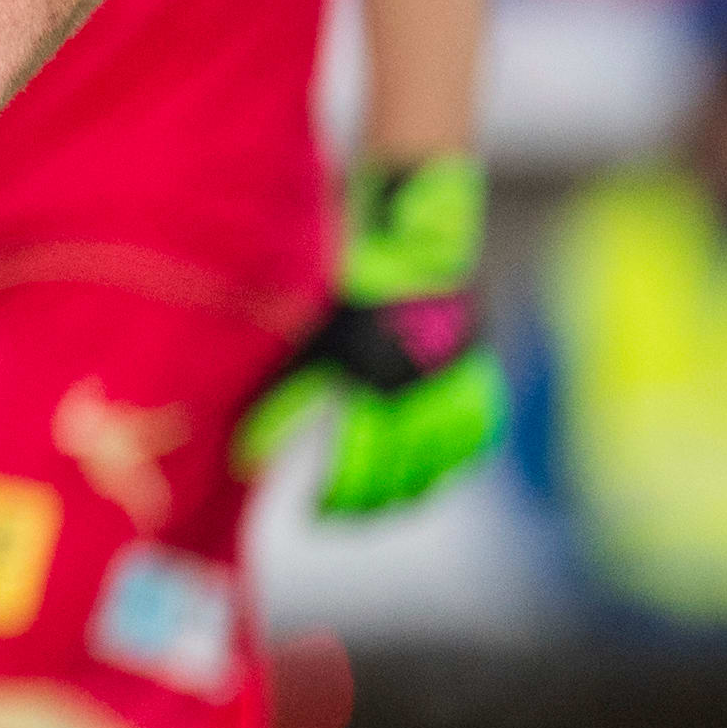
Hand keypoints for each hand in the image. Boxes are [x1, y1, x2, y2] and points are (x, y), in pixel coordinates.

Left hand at [237, 157, 502, 515]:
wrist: (412, 212)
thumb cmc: (346, 266)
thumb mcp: (306, 333)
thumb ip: (283, 397)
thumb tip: (246, 459)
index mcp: (372, 372)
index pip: (358, 462)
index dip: (338, 496)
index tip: (317, 514)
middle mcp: (419, 379)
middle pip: (402, 469)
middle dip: (371, 501)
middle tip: (342, 515)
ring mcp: (455, 373)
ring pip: (447, 456)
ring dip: (417, 486)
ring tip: (387, 505)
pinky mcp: (477, 359)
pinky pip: (480, 425)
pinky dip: (460, 455)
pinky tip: (439, 471)